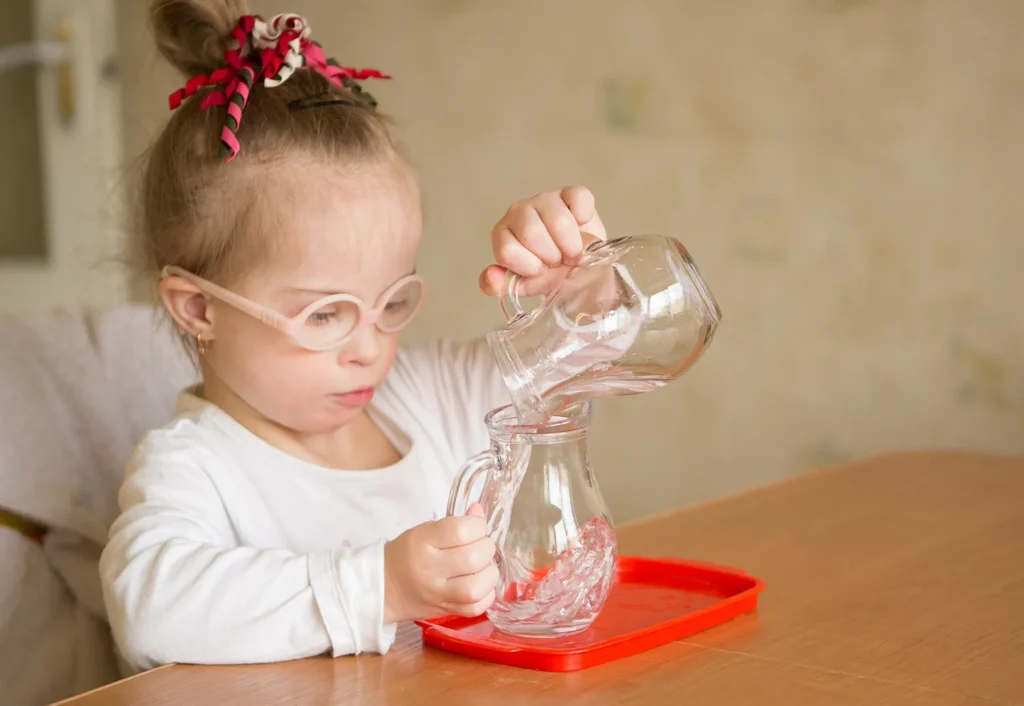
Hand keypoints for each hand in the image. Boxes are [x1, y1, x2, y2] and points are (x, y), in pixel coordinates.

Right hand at [382, 504, 497, 623]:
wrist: (385, 587)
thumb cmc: (407, 554)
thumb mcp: (425, 531)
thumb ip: (455, 522)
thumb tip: (479, 513)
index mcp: (423, 542)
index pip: (460, 531)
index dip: (478, 525)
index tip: (476, 527)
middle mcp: (430, 569)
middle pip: (473, 558)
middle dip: (486, 547)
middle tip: (481, 546)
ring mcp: (438, 594)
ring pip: (476, 587)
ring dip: (489, 573)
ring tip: (484, 566)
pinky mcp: (446, 611)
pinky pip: (476, 608)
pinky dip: (486, 594)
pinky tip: (481, 584)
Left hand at [479, 185, 607, 297]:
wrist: (579, 265)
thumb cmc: (549, 272)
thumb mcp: (524, 284)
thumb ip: (501, 285)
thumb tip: (490, 276)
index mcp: (502, 233)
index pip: (507, 250)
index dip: (529, 267)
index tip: (540, 269)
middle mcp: (519, 211)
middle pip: (531, 233)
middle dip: (551, 256)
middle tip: (558, 260)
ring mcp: (545, 199)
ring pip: (558, 222)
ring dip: (571, 245)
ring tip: (571, 250)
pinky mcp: (571, 193)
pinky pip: (579, 199)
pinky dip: (584, 218)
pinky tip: (581, 228)